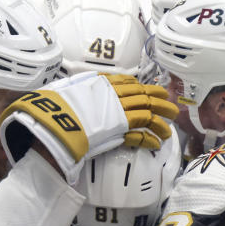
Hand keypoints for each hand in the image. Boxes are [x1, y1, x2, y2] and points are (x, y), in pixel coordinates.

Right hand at [0, 72, 177, 182]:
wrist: (53, 118)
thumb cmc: (54, 105)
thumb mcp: (65, 89)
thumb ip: (75, 89)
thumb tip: (71, 89)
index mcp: (101, 83)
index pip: (128, 82)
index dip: (143, 87)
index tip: (151, 90)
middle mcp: (114, 94)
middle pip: (144, 95)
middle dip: (160, 101)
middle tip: (171, 107)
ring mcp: (119, 111)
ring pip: (148, 112)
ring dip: (161, 120)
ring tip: (170, 128)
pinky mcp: (120, 128)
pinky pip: (142, 132)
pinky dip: (151, 138)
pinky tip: (158, 142)